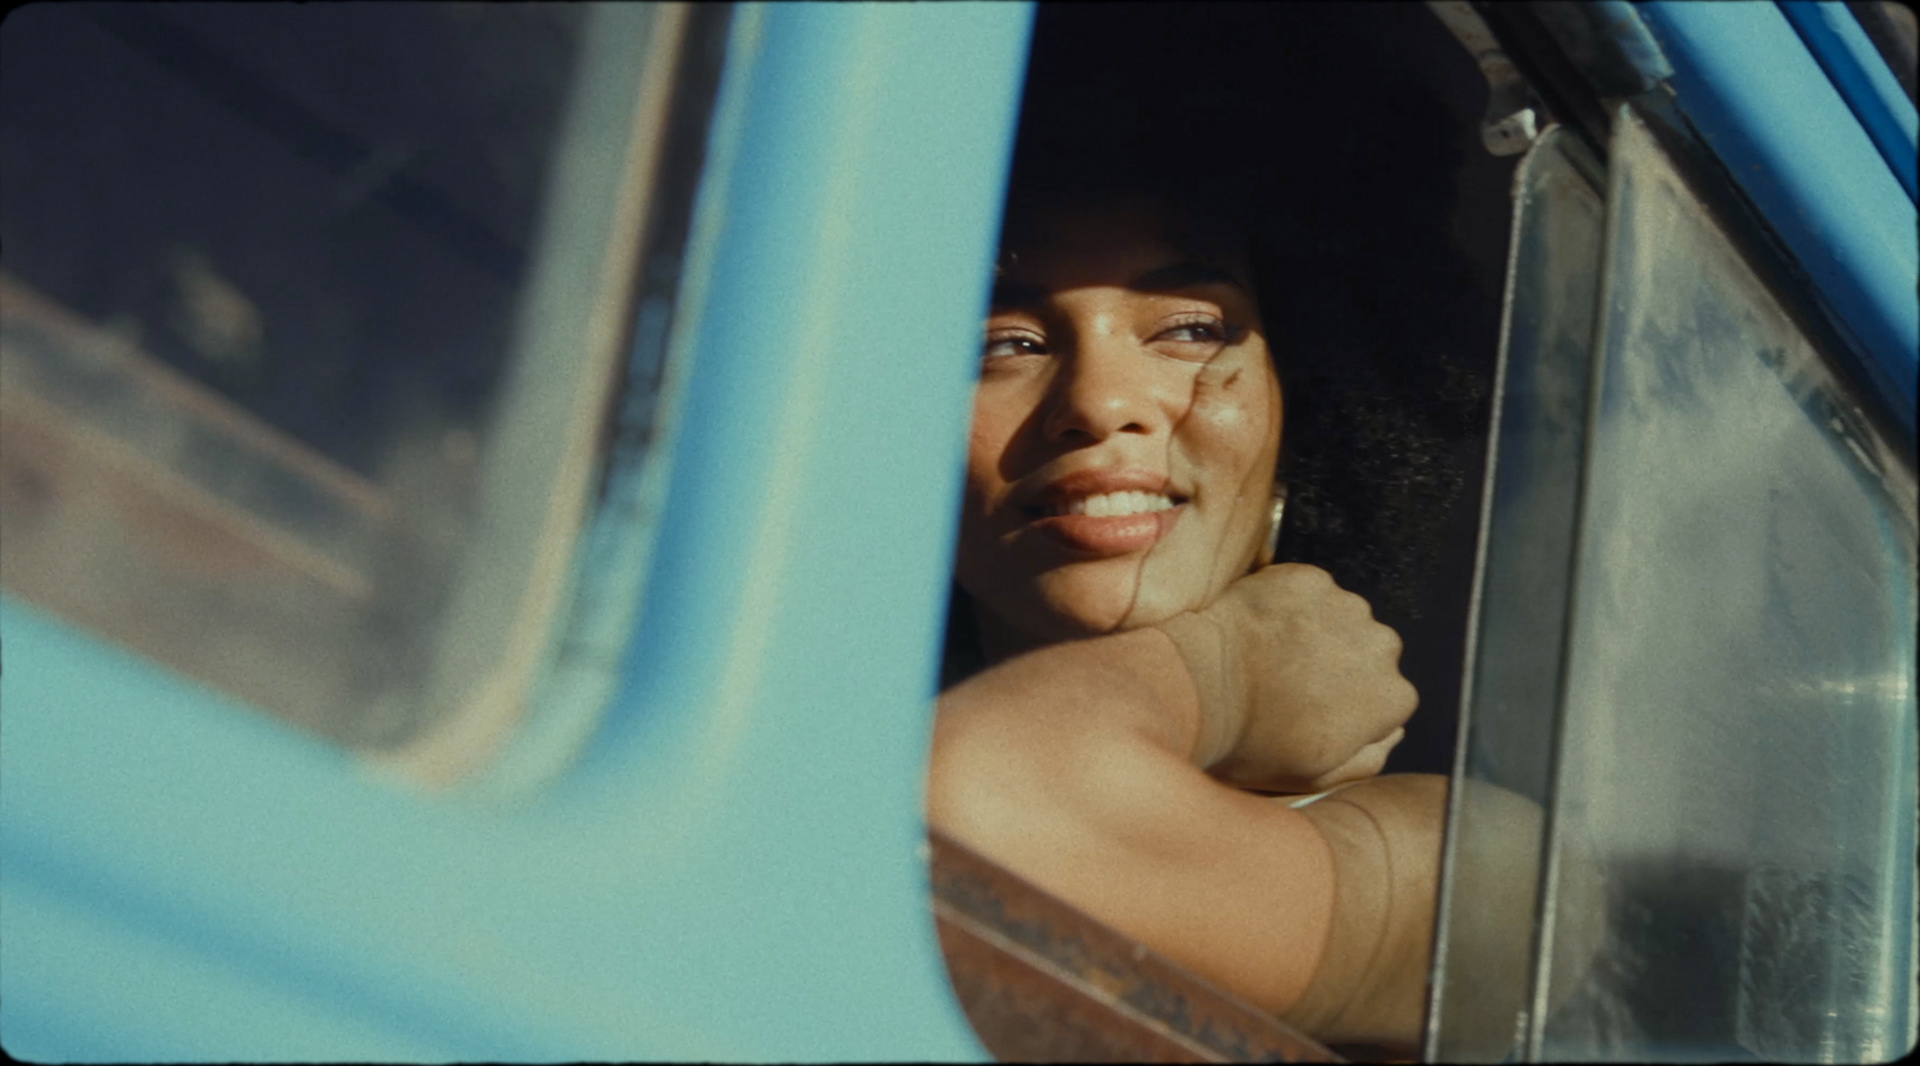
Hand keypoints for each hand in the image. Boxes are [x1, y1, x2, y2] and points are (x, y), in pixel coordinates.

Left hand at [1152, 563, 1416, 791]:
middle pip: (1365, 656)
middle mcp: (1382, 645)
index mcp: (1392, 697)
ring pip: (1338, 620)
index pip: (1384, 701)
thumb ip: (1368, 758)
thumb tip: (1389, 732)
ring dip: (1313, 634)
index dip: (1347, 709)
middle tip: (1286, 684)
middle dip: (1336, 666)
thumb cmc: (1251, 742)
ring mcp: (1345, 605)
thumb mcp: (1317, 776)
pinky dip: (1286, 608)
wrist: (1198, 687)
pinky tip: (1257, 632)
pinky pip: (1307, 593)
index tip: (1312, 714)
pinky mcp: (1307, 578)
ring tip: (1268, 658)